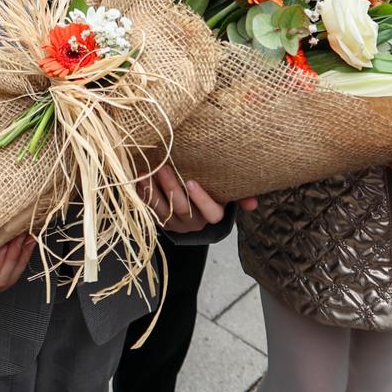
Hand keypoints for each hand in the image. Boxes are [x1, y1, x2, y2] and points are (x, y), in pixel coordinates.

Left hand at [139, 164, 256, 233]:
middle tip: (163, 168)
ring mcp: (175, 223)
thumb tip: (253, 203)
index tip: (192, 182)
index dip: (202, 199)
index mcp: (213, 216)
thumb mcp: (227, 195)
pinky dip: (143, 194)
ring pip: (163, 210)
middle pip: (182, 208)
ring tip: (146, 171)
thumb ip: (240, 196)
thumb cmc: (213, 194)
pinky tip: (138, 178)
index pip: (212, 213)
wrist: (194, 213)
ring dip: (153, 190)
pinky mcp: (160, 220)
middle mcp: (194, 222)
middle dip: (172, 188)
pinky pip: (149, 209)